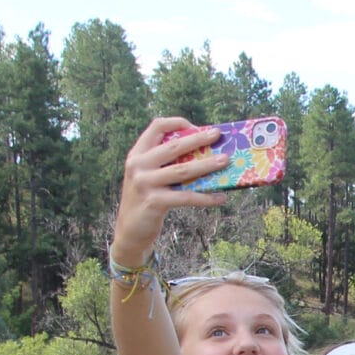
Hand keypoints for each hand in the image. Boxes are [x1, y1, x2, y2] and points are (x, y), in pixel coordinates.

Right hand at [110, 118, 229, 266]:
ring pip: (183, 170)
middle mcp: (138, 165)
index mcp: (137, 154)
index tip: (198, 128)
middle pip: (174, 146)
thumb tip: (203, 154)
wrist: (129, 232)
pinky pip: (187, 196)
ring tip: (225, 161)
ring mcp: (145, 183)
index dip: (178, 123)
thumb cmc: (146, 200)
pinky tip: (220, 197)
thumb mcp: (148, 176)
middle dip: (199, 139)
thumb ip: (165, 163)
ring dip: (207, 165)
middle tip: (218, 135)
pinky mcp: (155, 202)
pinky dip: (206, 197)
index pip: (156, 127)